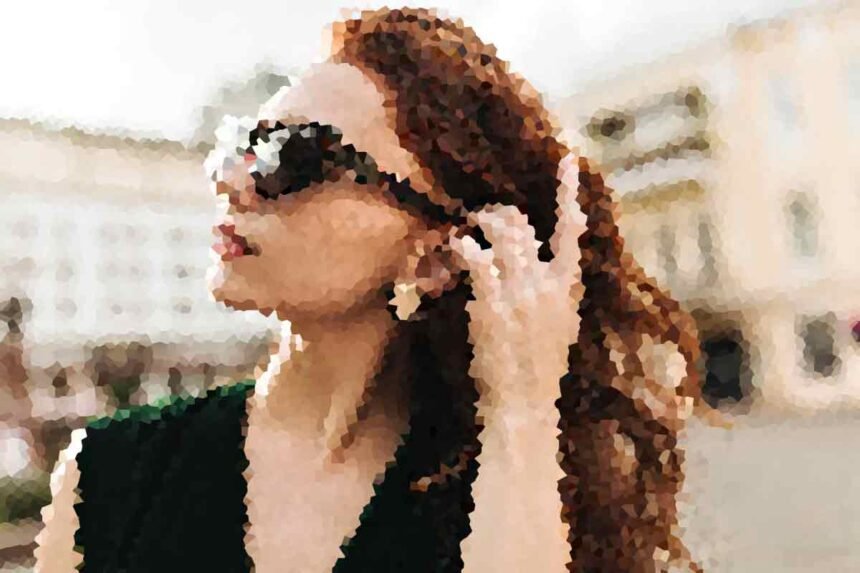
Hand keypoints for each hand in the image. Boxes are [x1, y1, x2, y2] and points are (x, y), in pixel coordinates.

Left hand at [449, 199, 581, 571]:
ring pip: (499, 233)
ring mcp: (521, 289)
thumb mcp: (559, 329)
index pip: (573, 231)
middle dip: (498, 216)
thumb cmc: (537, 372)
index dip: (568, 193)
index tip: (566, 160)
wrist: (523, 405)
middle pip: (523, 226)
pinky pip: (474, 254)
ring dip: (477, 225)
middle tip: (481, 218)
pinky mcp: (493, 300)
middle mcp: (548, 282)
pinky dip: (459, 245)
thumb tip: (548, 266)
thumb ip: (556, 294)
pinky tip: (451, 247)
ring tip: (462, 231)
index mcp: (567, 288)